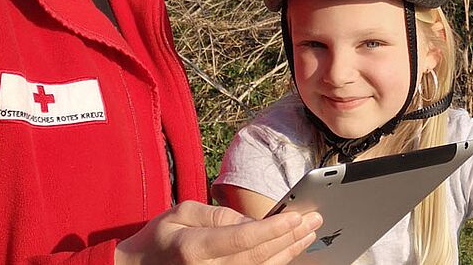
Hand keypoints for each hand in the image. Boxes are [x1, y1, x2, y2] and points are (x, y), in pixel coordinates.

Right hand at [114, 201, 322, 264]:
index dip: (272, 228)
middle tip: (313, 220)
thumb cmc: (159, 239)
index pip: (241, 239)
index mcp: (194, 248)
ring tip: (308, 234)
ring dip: (288, 252)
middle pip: (258, 257)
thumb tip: (250, 220)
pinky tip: (290, 252)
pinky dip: (275, 264)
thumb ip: (217, 215)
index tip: (295, 216)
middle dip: (289, 237)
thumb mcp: (181, 213)